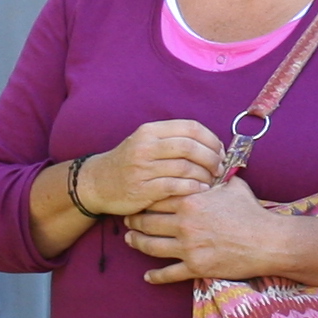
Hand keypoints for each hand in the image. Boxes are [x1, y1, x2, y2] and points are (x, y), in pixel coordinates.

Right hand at [79, 119, 226, 216]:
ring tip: (212, 181)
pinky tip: (200, 190)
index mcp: (150, 131)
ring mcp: (142, 168)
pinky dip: (193, 188)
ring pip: (185, 167)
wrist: (98, 182)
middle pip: (190, 147)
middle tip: (220, 168)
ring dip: (205, 175)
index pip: (190, 127)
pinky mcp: (142, 189)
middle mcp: (146, 146)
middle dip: (211, 158)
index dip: (211, 139)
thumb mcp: (146, 142)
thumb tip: (212, 145)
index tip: (220, 151)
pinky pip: (175, 186)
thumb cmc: (129, 162)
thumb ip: (174, 140)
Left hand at [126, 175, 291, 283]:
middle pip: (148, 222)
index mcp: (191, 201)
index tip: (138, 198)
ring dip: (137, 243)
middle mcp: (184, 224)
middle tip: (128, 220)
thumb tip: (212, 162)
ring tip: (130, 241)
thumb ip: (216, 175)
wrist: (268, 242)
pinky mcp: (196, 268)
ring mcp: (188, 248)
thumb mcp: (233, 186)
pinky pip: (169, 273)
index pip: (157, 198)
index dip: (145, 199)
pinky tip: (148, 276)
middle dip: (134, 221)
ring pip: (151, 246)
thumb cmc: (252, 212)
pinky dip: (156, 276)